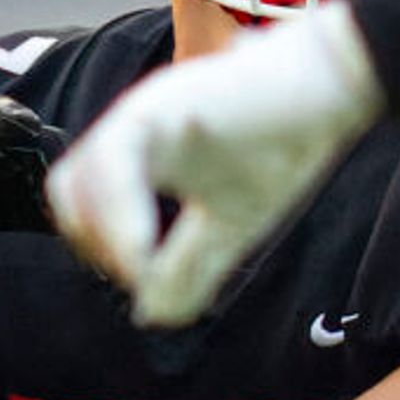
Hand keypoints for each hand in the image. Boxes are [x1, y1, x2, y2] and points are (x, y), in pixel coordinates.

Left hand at [46, 3, 382, 326]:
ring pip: (79, 182)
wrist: (331, 87)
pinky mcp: (159, 106)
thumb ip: (189, 267)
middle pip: (67, 196)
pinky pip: (112, 161)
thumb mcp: (230, 226)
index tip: (149, 279)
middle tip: (146, 268)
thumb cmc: (284, 144)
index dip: (104, 251)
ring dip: (105, 235)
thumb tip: (150, 312)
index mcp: (140, 156)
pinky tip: (142, 250)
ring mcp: (140, 115)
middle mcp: (130, 132)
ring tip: (144, 262)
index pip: (84, 208)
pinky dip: (118, 213)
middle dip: (96, 244)